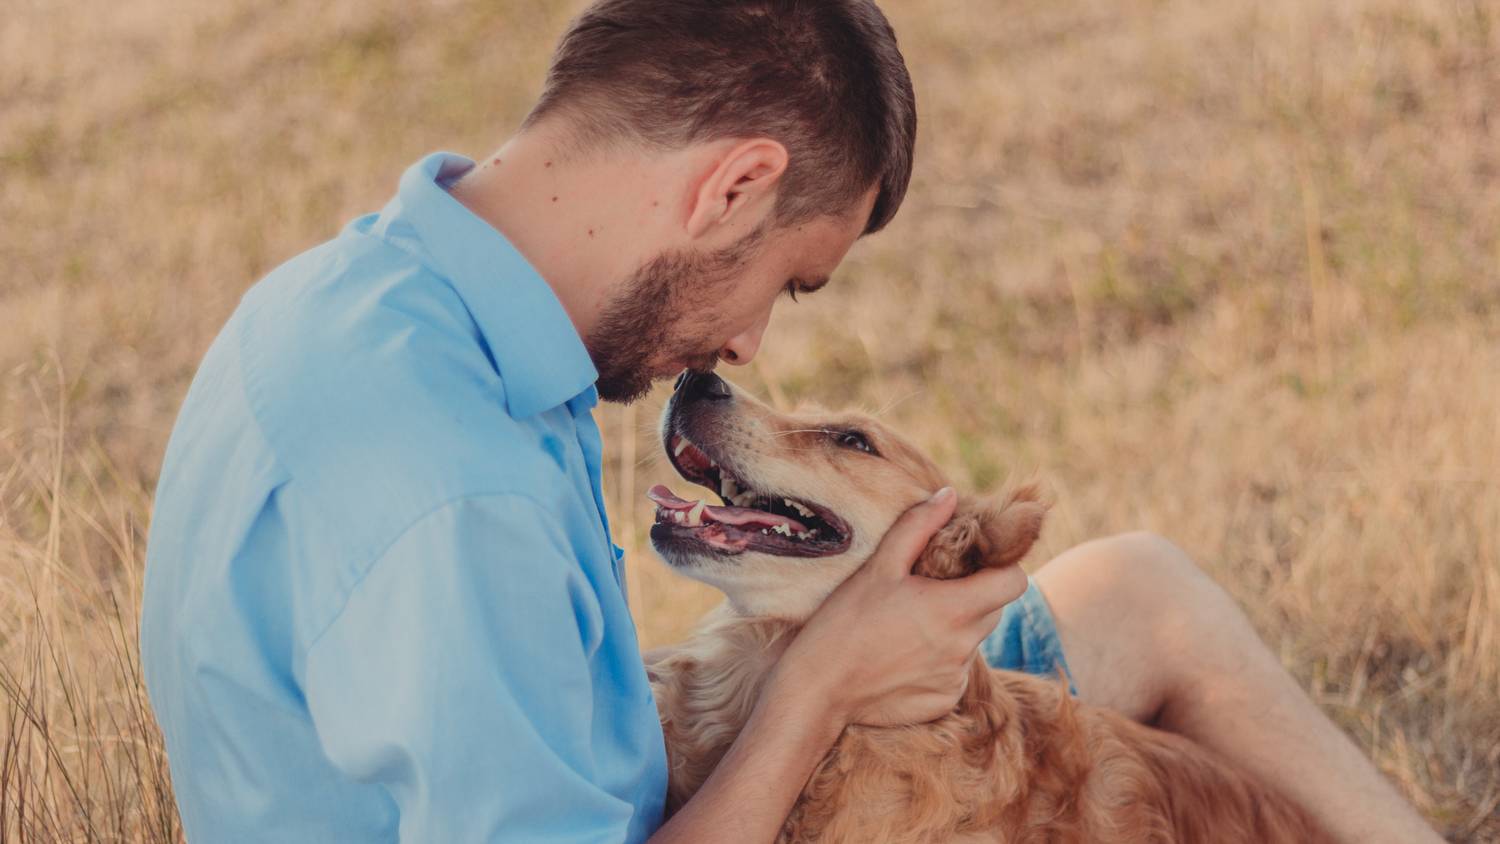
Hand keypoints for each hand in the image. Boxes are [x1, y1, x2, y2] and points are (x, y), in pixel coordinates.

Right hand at [771, 488, 1029, 728]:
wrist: (818, 690)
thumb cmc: (844, 622)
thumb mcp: (878, 567)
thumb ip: (918, 527)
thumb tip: (950, 496)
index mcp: (952, 609)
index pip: (1014, 583)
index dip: (1001, 568)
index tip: (975, 565)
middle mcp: (962, 647)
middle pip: (993, 611)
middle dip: (972, 596)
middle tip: (930, 591)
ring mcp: (954, 678)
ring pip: (972, 641)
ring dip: (953, 630)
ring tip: (907, 627)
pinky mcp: (943, 701)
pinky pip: (955, 673)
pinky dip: (938, 662)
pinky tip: (900, 658)